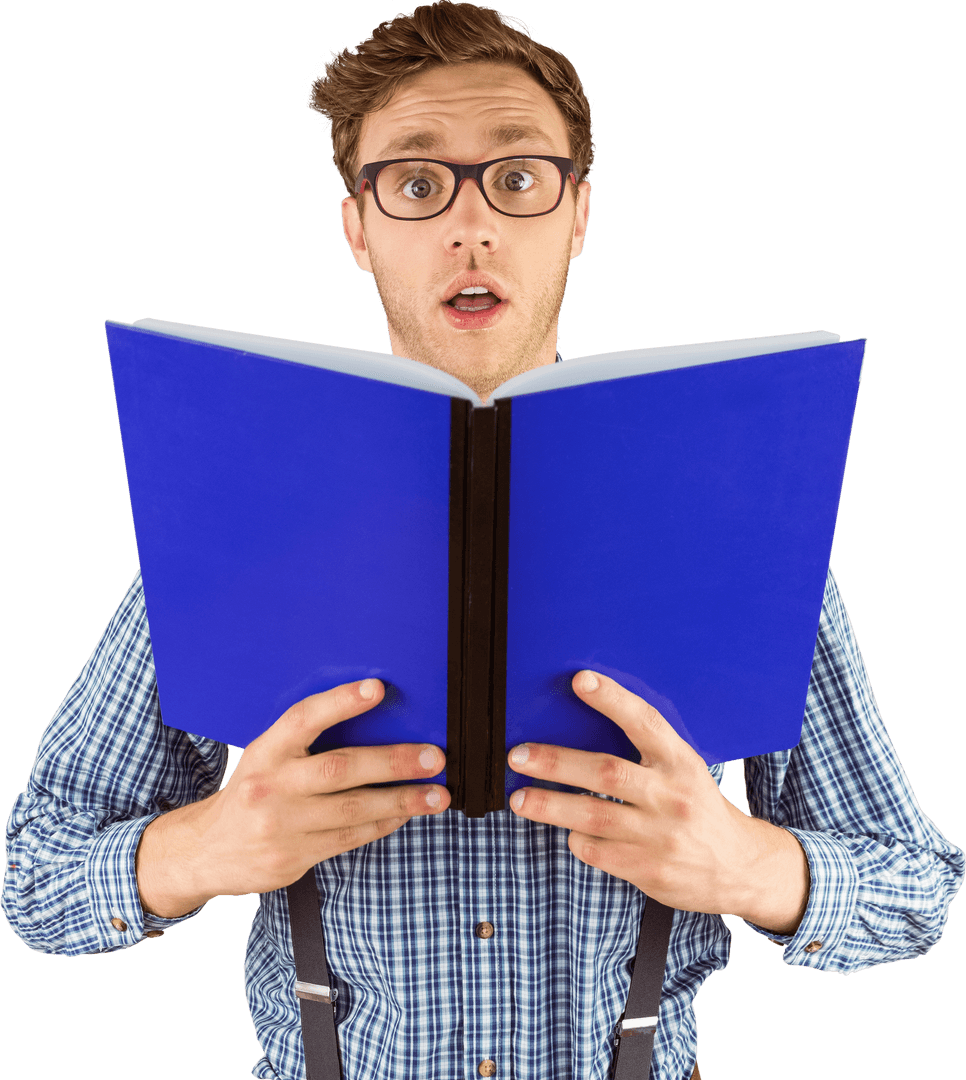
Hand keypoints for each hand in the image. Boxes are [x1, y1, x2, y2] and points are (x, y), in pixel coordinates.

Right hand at [140, 679, 449, 909]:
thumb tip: (374, 724)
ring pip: (354, 809)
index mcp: (265, 752)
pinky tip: (404, 813)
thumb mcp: (265, 758)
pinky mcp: (293, 857)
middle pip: (341, 769)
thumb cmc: (251, 793)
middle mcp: (271, 787)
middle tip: (433, 757)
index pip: (303, 718)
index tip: (377, 688)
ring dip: (402, 800)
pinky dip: (382, 823)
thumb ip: (307, 744)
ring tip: (437, 794)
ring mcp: (282, 826)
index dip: (340, 702)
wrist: (204, 851)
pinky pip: (350, 837)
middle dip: (393, 762)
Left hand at [506, 670, 809, 930]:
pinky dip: (578, 840)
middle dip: (556, 762)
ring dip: (550, 805)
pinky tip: (571, 832)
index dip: (612, 700)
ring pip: (593, 815)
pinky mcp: (649, 869)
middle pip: (606, 772)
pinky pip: (598, 851)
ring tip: (520, 798)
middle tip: (519, 755)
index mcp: (681, 761)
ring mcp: (661, 835)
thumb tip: (581, 725)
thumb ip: (645, 751)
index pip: (645, 722)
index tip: (580, 681)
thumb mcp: (684, 769)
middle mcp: (672, 795)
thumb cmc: (698, 808)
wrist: (739, 868)